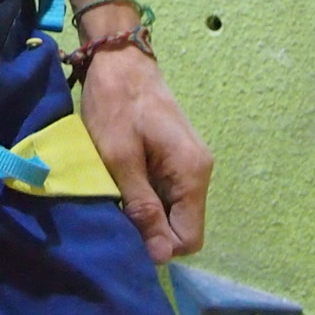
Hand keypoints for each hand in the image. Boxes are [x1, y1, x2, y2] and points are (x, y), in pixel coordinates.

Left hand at [77, 45, 212, 264]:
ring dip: (146, 209)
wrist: (118, 58)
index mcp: (193, 173)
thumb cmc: (115, 104)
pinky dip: (146, 192)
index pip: (189, 238)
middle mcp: (199, 171)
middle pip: (181, 224)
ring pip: (172, 208)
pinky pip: (166, 190)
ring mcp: (189, 162)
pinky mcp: (176, 154)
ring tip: (117, 192)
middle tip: (116, 209)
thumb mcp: (121, 159)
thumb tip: (162, 256)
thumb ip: (143, 207)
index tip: (126, 230)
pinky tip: (123, 179)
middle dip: (151, 227)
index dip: (159, 244)